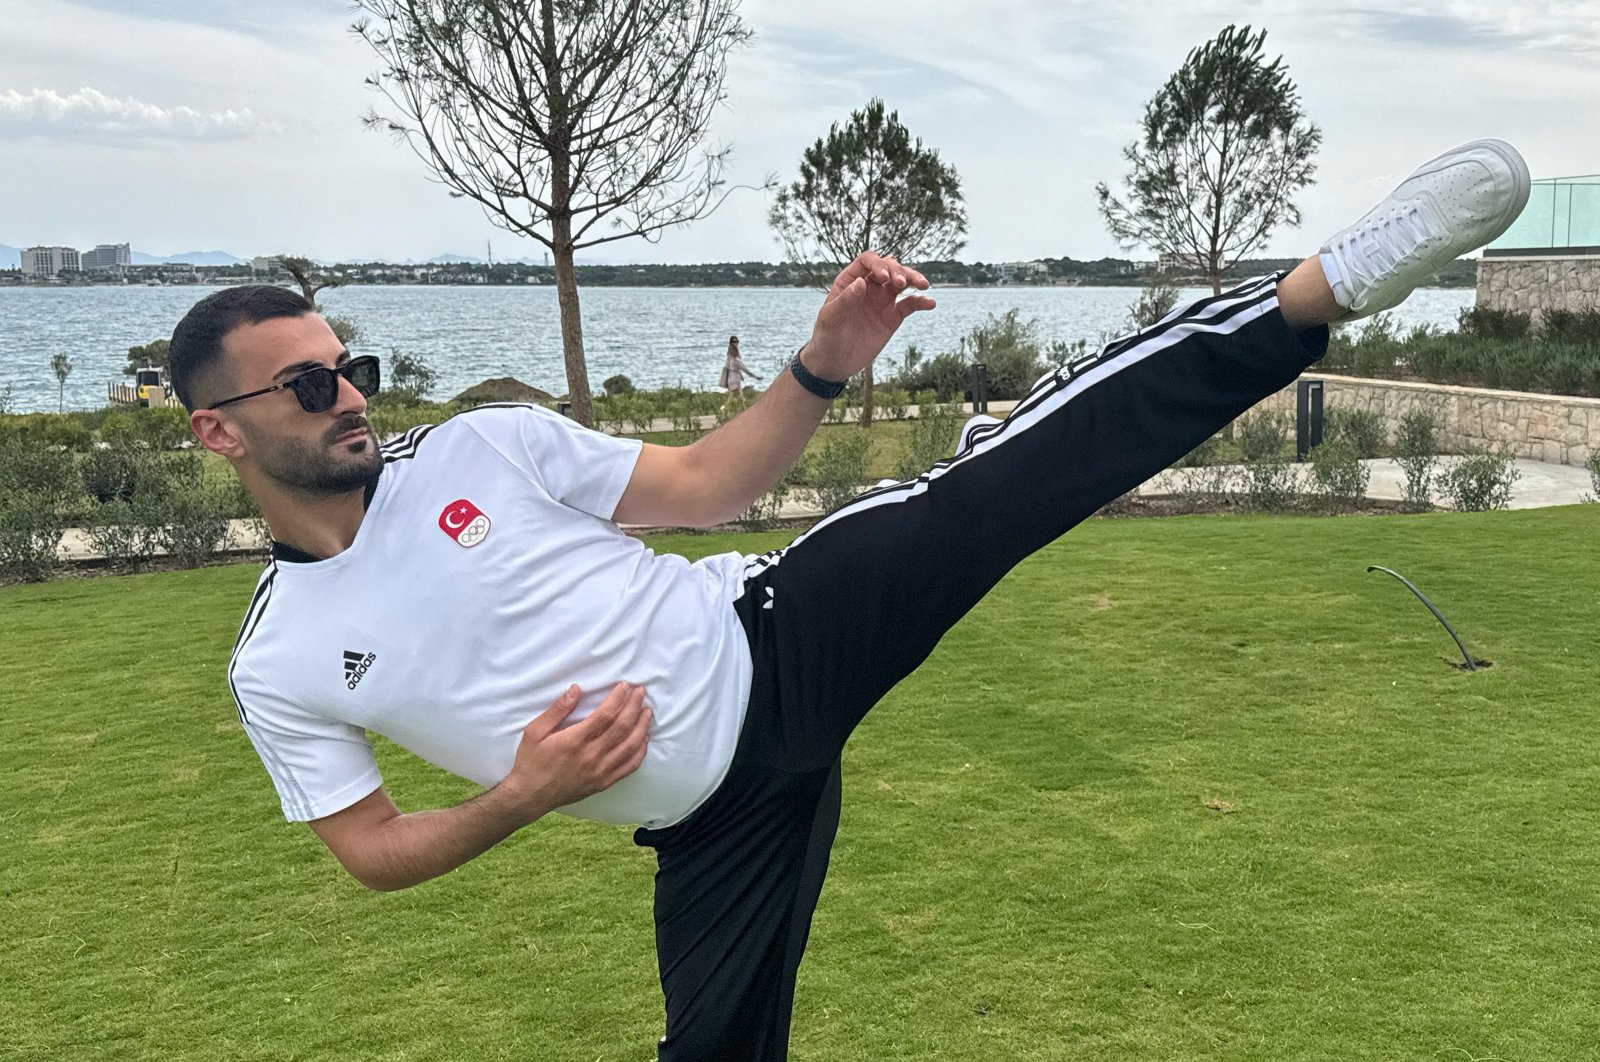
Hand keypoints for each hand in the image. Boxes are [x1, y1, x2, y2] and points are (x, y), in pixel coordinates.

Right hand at [499, 683, 651, 819]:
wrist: (530, 796)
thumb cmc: (531, 761)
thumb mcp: (535, 731)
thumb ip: (557, 710)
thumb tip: (576, 689)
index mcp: (575, 741)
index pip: (605, 715)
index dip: (618, 699)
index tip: (625, 686)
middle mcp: (591, 756)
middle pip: (622, 728)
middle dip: (634, 707)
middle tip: (641, 692)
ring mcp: (600, 771)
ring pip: (630, 747)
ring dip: (642, 727)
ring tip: (647, 712)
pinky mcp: (604, 783)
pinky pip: (629, 767)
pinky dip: (640, 752)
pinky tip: (644, 739)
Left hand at [803, 252, 935, 380]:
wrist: (834, 362)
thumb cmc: (827, 337)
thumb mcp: (830, 318)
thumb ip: (845, 300)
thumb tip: (862, 283)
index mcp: (850, 281)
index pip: (867, 261)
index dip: (878, 264)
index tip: (884, 277)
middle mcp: (869, 286)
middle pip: (888, 268)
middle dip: (898, 271)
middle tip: (901, 284)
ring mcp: (882, 301)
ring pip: (902, 282)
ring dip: (913, 279)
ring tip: (923, 285)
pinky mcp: (892, 317)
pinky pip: (909, 305)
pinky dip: (920, 302)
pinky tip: (930, 303)